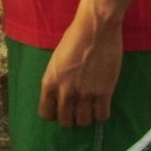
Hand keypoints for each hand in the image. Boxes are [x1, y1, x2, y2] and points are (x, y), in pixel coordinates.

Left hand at [39, 13, 122, 127]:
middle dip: (71, 118)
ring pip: (84, 122)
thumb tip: (60, 94)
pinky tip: (103, 104)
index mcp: (50, 83)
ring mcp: (85, 94)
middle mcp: (65, 92)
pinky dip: (102, 113)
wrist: (96, 28)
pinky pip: (102, 116)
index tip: (61, 110)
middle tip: (78, 110)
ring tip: (91, 107)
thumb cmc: (74, 37)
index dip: (54, 114)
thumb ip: (56, 79)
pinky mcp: (104, 92)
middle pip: (65, 122)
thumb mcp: (56, 60)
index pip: (46, 114)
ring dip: (87, 117)